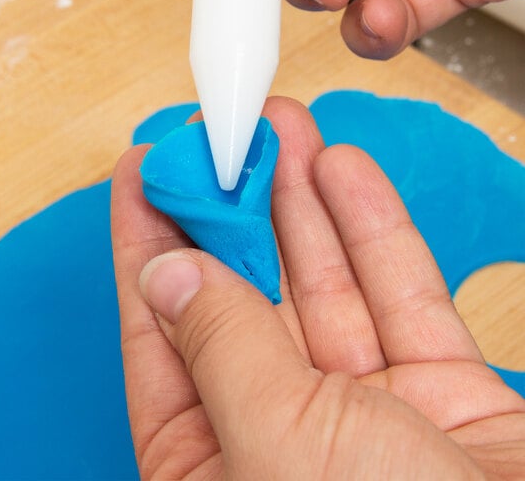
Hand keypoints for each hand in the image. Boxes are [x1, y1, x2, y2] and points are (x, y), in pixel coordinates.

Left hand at [111, 97, 524, 478]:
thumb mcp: (279, 449)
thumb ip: (223, 353)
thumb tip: (167, 275)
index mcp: (213, 464)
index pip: (161, 328)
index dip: (148, 242)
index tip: (143, 172)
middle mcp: (280, 430)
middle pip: (244, 291)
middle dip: (235, 205)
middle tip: (222, 136)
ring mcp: (361, 407)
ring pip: (321, 280)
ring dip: (300, 199)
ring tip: (281, 131)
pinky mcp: (436, 389)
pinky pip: (396, 293)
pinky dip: (370, 229)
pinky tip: (340, 172)